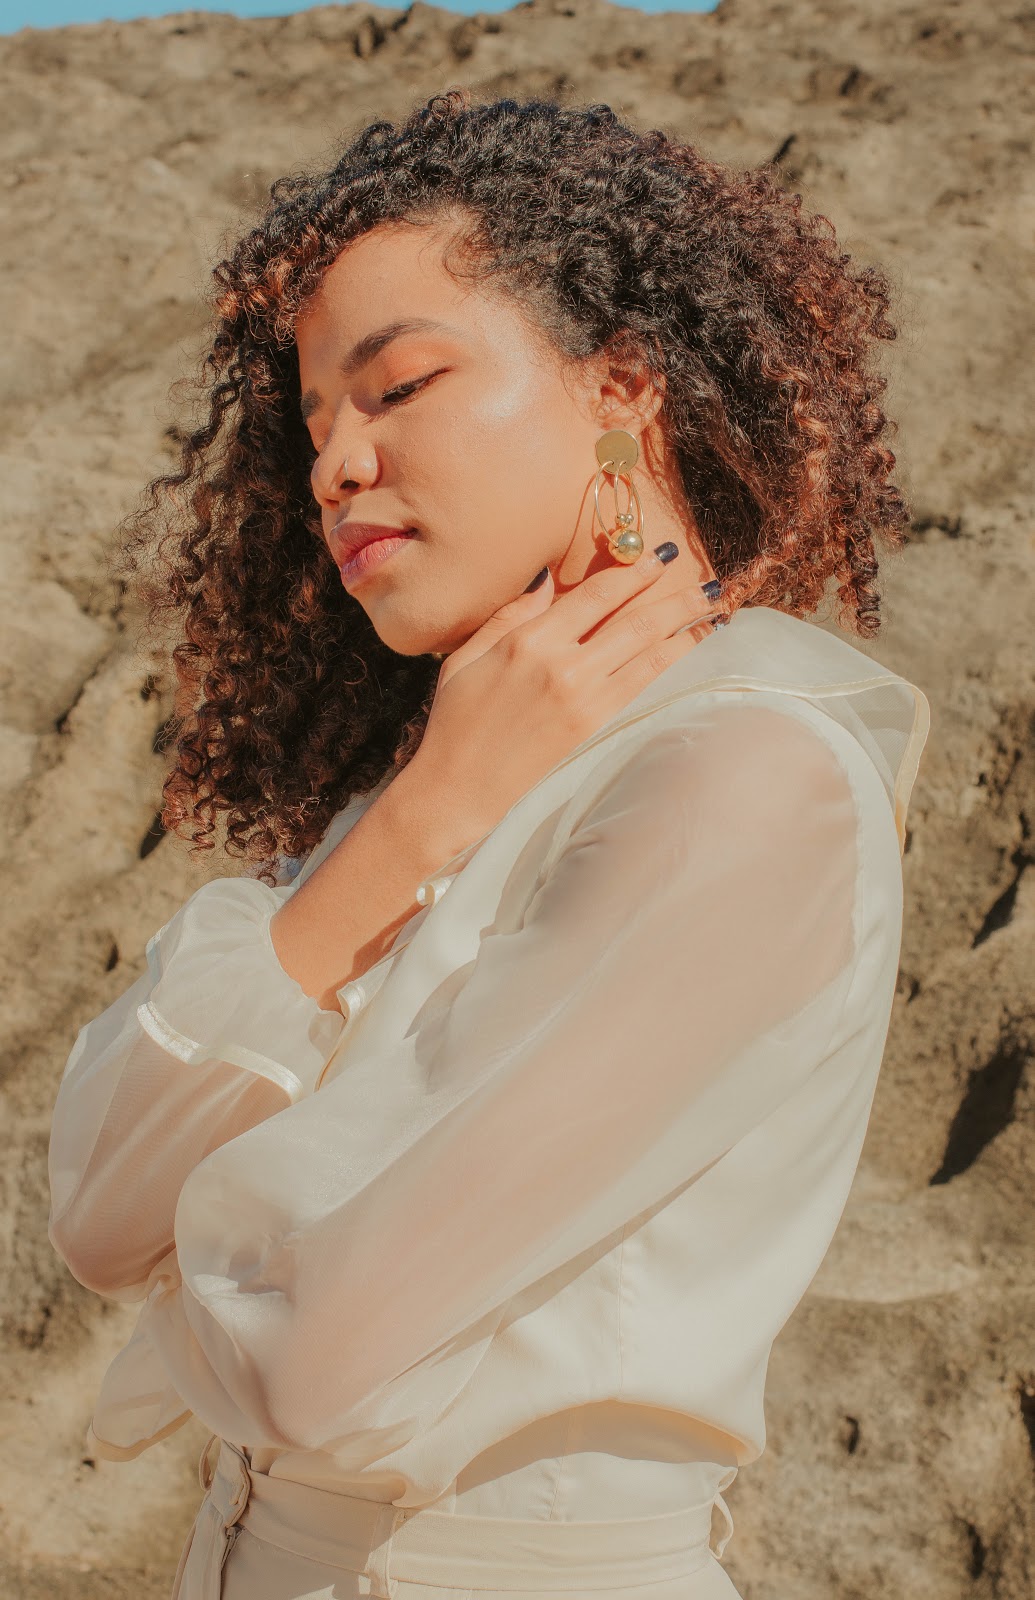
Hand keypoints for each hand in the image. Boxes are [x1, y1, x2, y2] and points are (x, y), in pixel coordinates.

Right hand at [407, 547, 721, 839]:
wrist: (457, 790)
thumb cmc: (455, 724)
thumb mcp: (468, 658)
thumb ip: (511, 614)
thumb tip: (546, 577)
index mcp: (529, 641)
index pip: (596, 595)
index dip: (634, 571)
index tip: (660, 555)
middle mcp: (563, 665)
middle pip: (634, 619)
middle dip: (674, 595)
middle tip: (704, 578)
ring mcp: (584, 699)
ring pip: (648, 650)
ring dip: (686, 625)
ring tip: (714, 606)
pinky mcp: (595, 728)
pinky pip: (644, 684)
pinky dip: (674, 661)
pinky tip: (692, 647)